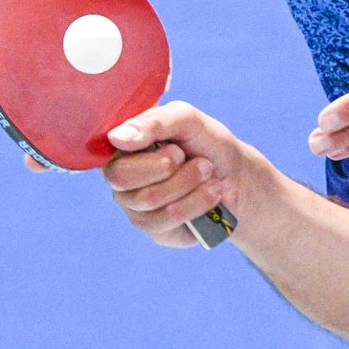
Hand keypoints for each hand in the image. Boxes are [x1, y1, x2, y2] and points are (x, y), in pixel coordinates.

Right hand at [101, 101, 248, 247]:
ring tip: (207, 173)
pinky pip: (167, 219)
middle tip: (196, 161)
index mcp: (122, 147)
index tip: (177, 148)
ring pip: (149, 199)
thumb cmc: (206, 143)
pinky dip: (197, 203)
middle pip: (122, 179)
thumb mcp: (186, 119)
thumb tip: (116, 137)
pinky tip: (210, 194)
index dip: (149, 154)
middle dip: (170, 167)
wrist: (237, 175)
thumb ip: (153, 122)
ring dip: (189, 183)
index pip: (111, 154)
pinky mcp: (155, 229)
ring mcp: (135, 207)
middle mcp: (122, 178)